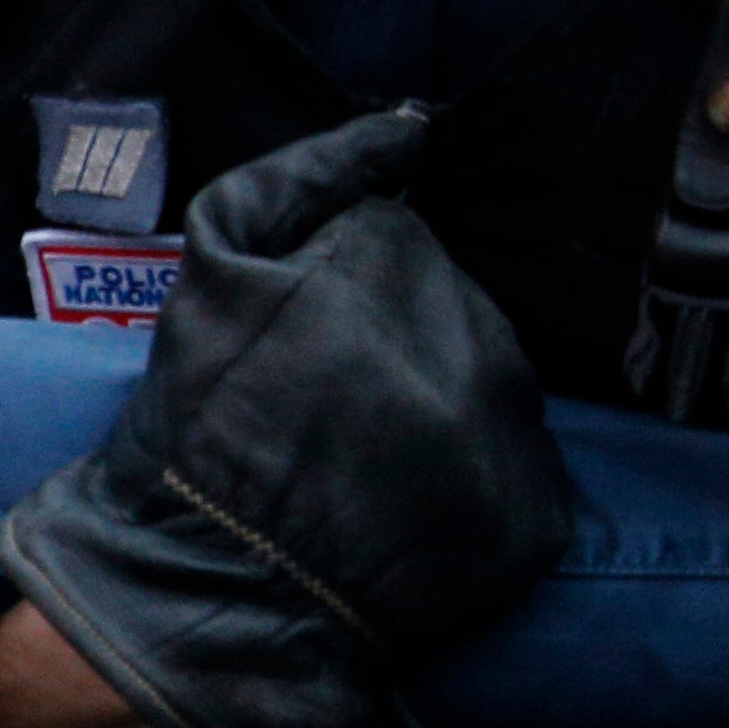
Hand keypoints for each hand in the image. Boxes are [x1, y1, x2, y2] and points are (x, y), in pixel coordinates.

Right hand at [0, 106, 573, 727]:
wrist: (203, 597)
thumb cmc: (193, 440)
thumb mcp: (207, 283)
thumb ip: (297, 183)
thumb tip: (405, 130)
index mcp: (397, 282)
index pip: (393, 241)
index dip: (329, 290)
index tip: (287, 345)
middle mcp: (477, 350)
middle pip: (449, 307)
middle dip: (388, 341)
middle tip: (314, 407)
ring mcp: (515, 439)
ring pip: (489, 379)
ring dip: (434, 400)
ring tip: (354, 456)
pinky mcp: (535, 521)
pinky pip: (516, 467)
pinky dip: (469, 476)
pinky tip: (400, 502)